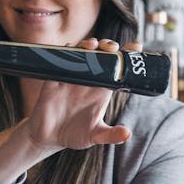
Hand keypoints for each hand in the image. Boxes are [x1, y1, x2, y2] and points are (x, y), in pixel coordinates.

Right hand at [23, 37, 137, 151]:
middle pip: (102, 56)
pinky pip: (60, 60)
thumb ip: (110, 135)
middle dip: (109, 47)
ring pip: (83, 53)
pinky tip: (71, 49)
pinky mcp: (55, 79)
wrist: (47, 138)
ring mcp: (72, 78)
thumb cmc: (74, 135)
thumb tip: (127, 134)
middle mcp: (88, 81)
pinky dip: (66, 52)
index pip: (117, 70)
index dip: (127, 56)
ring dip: (89, 45)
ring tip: (94, 46)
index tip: (136, 46)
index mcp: (102, 91)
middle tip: (113, 48)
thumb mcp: (94, 136)